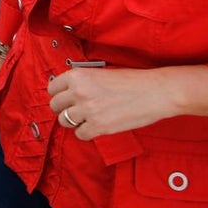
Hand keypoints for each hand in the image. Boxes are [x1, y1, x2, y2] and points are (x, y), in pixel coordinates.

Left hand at [48, 67, 178, 140]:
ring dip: (73, 121)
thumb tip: (67, 91)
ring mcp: (88, 110)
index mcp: (78, 76)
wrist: (155, 92)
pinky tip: (95, 126)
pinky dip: (85, 132)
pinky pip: (80, 134)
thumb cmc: (133, 81)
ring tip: (85, 118)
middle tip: (74, 110)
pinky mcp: (98, 127)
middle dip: (63, 109)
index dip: (58, 94)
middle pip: (55, 106)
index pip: (52, 88)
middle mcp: (79, 92)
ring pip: (64, 121)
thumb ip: (82, 81)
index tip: (63, 98)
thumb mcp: (101, 73)